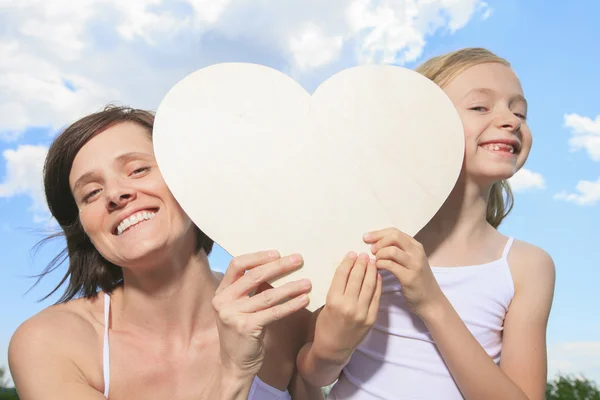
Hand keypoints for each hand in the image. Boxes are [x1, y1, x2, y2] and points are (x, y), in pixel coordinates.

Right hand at [212, 251, 310, 376]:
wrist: (234, 365)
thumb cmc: (242, 334)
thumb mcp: (239, 308)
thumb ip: (248, 290)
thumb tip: (274, 267)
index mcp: (222, 292)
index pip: (237, 265)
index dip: (257, 257)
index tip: (276, 253)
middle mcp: (223, 301)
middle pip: (254, 276)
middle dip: (279, 266)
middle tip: (298, 260)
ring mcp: (233, 315)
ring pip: (267, 295)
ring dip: (290, 287)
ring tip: (307, 282)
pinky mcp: (246, 327)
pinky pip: (273, 312)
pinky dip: (291, 305)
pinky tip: (304, 300)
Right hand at [311, 252, 381, 362]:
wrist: (333, 348)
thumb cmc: (325, 325)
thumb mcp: (326, 304)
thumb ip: (338, 288)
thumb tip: (349, 269)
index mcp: (333, 300)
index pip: (342, 275)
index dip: (348, 262)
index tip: (352, 253)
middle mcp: (348, 305)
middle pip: (357, 277)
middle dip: (361, 263)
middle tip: (364, 254)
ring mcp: (361, 313)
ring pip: (369, 285)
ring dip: (371, 271)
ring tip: (372, 261)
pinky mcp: (371, 318)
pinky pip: (376, 297)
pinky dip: (378, 284)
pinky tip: (377, 275)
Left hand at [364, 228, 443, 318]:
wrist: (431, 301)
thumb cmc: (417, 281)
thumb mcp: (410, 261)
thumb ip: (398, 251)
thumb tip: (375, 243)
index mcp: (416, 246)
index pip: (395, 231)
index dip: (378, 233)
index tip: (366, 238)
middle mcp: (417, 252)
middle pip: (394, 237)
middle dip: (378, 242)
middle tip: (371, 251)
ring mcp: (415, 264)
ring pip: (392, 250)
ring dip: (379, 255)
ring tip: (376, 261)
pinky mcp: (410, 277)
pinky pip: (391, 265)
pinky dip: (380, 265)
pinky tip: (378, 269)